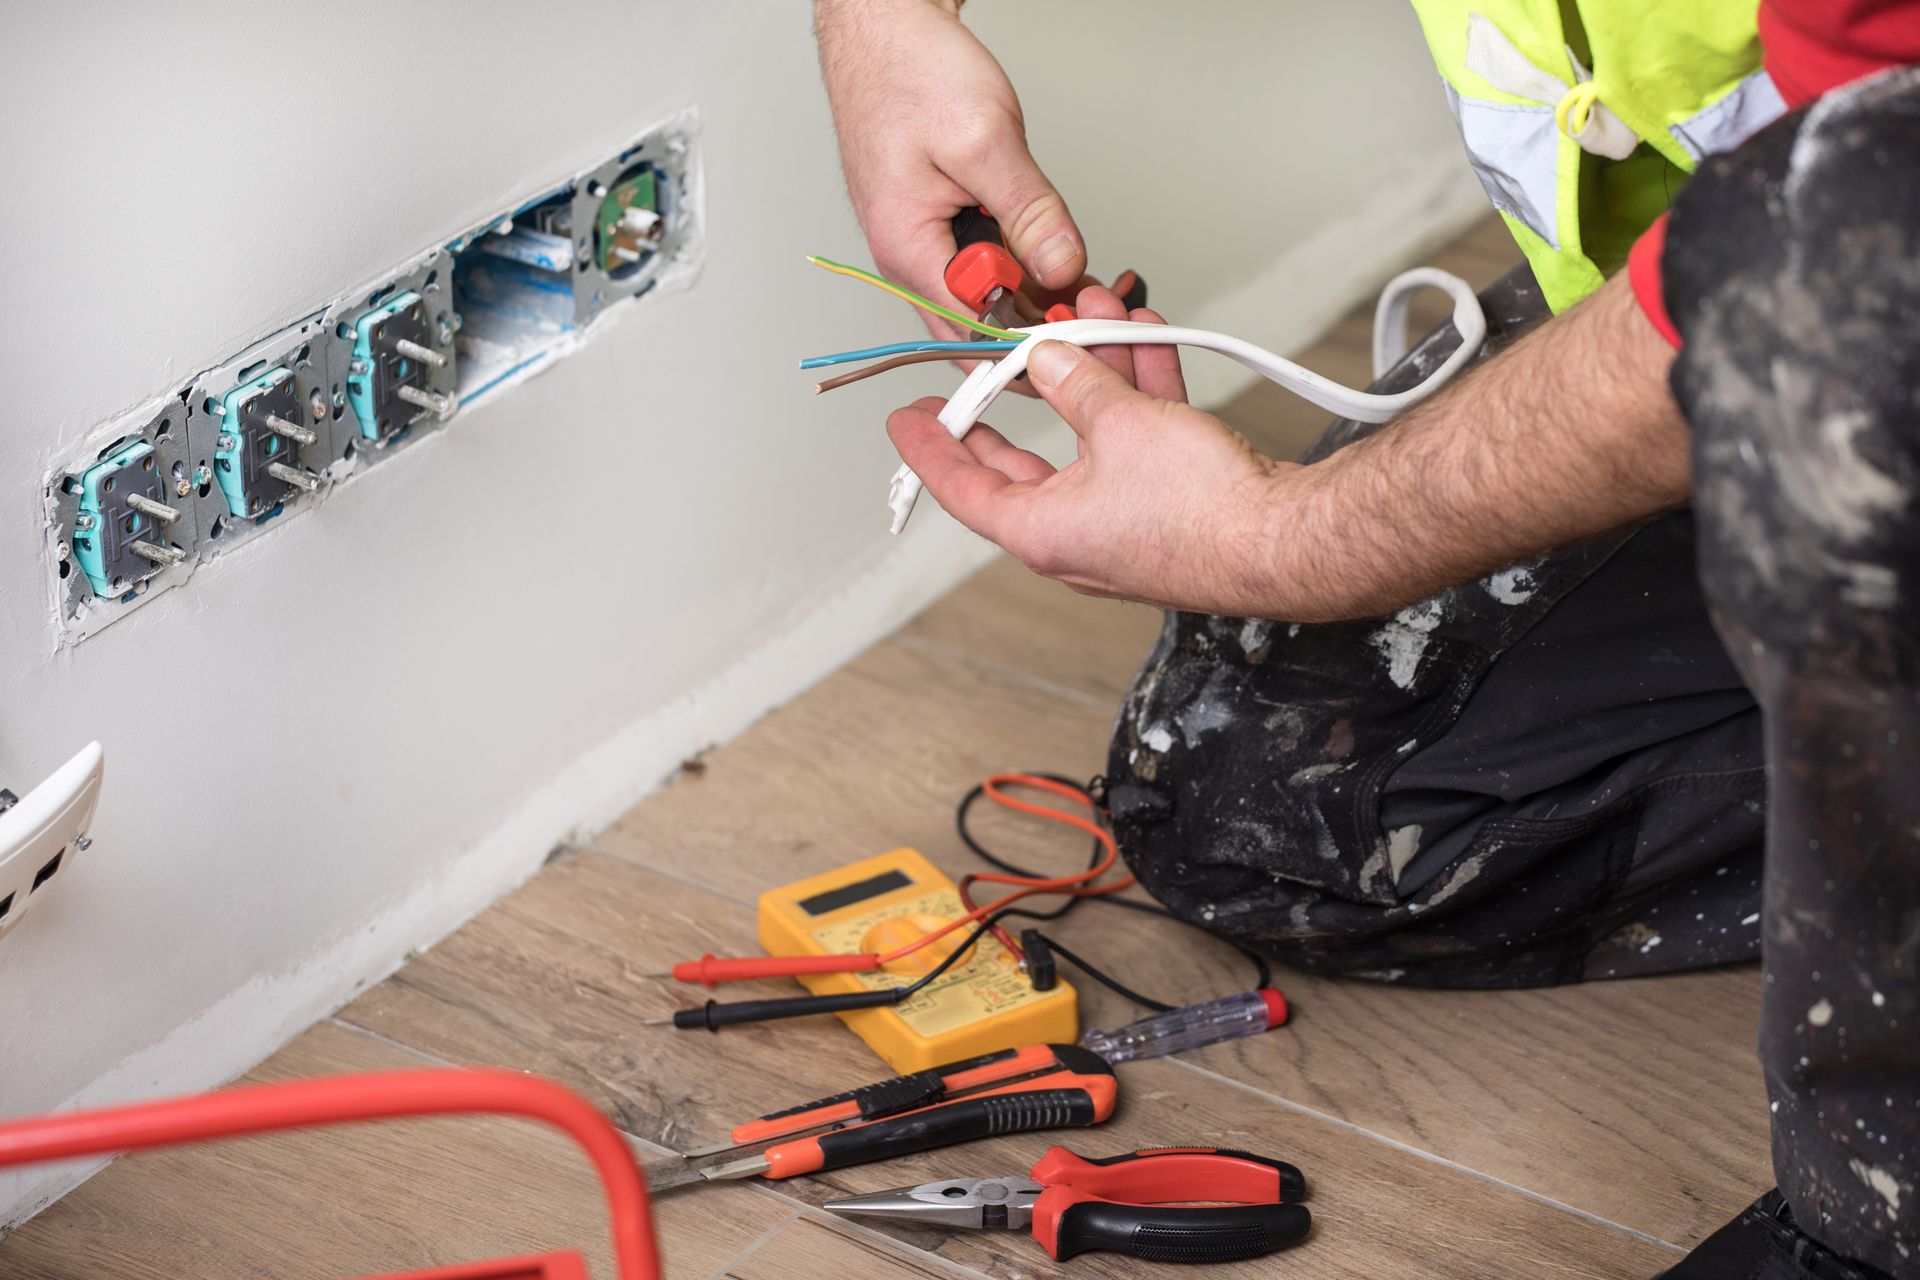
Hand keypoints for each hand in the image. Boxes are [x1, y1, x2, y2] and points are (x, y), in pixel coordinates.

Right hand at [814, 0, 1087, 337]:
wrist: (883, 29)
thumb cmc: (911, 71)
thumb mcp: (984, 140)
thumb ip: (1029, 212)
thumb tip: (1061, 268)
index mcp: (908, 249)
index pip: (975, 331)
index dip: (1033, 334)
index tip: (1081, 319)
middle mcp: (907, 257)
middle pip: (980, 327)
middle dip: (1039, 320)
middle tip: (1094, 300)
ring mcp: (921, 243)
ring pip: (985, 297)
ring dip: (1034, 292)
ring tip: (1083, 276)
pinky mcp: (937, 226)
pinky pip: (982, 265)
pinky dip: (1021, 265)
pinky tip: (1055, 254)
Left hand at [887, 287, 1309, 615]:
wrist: (1285, 539)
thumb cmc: (1203, 511)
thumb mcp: (1120, 424)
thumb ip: (1076, 382)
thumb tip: (1048, 357)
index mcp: (1041, 531)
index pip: (962, 488)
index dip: (930, 448)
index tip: (905, 421)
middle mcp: (1073, 535)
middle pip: (1022, 461)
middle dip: (1018, 394)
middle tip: (989, 364)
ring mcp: (1120, 523)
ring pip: (1087, 440)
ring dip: (1091, 378)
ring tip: (1090, 319)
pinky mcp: (1165, 507)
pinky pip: (1134, 444)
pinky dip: (1136, 397)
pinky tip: (1145, 345)